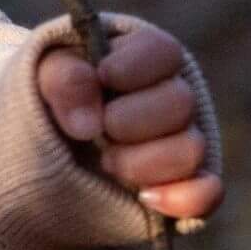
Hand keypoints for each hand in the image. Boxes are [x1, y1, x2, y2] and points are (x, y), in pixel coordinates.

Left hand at [36, 21, 222, 222]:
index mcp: (143, 59)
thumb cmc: (53, 98)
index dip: (135, 66)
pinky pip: (206, 193)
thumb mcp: (45, 74)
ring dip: (142, 161)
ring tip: (105, 162)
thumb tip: (88, 123)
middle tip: (99, 130)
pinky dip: (181, 198)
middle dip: (128, 120)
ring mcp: (182, 143)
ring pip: (190, 149)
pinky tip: (145, 197)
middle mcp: (172, 97)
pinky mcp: (184, 185)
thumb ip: (63, 78)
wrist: (45, 146)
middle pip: (180, 102)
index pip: (163, 51)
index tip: (104, 77)